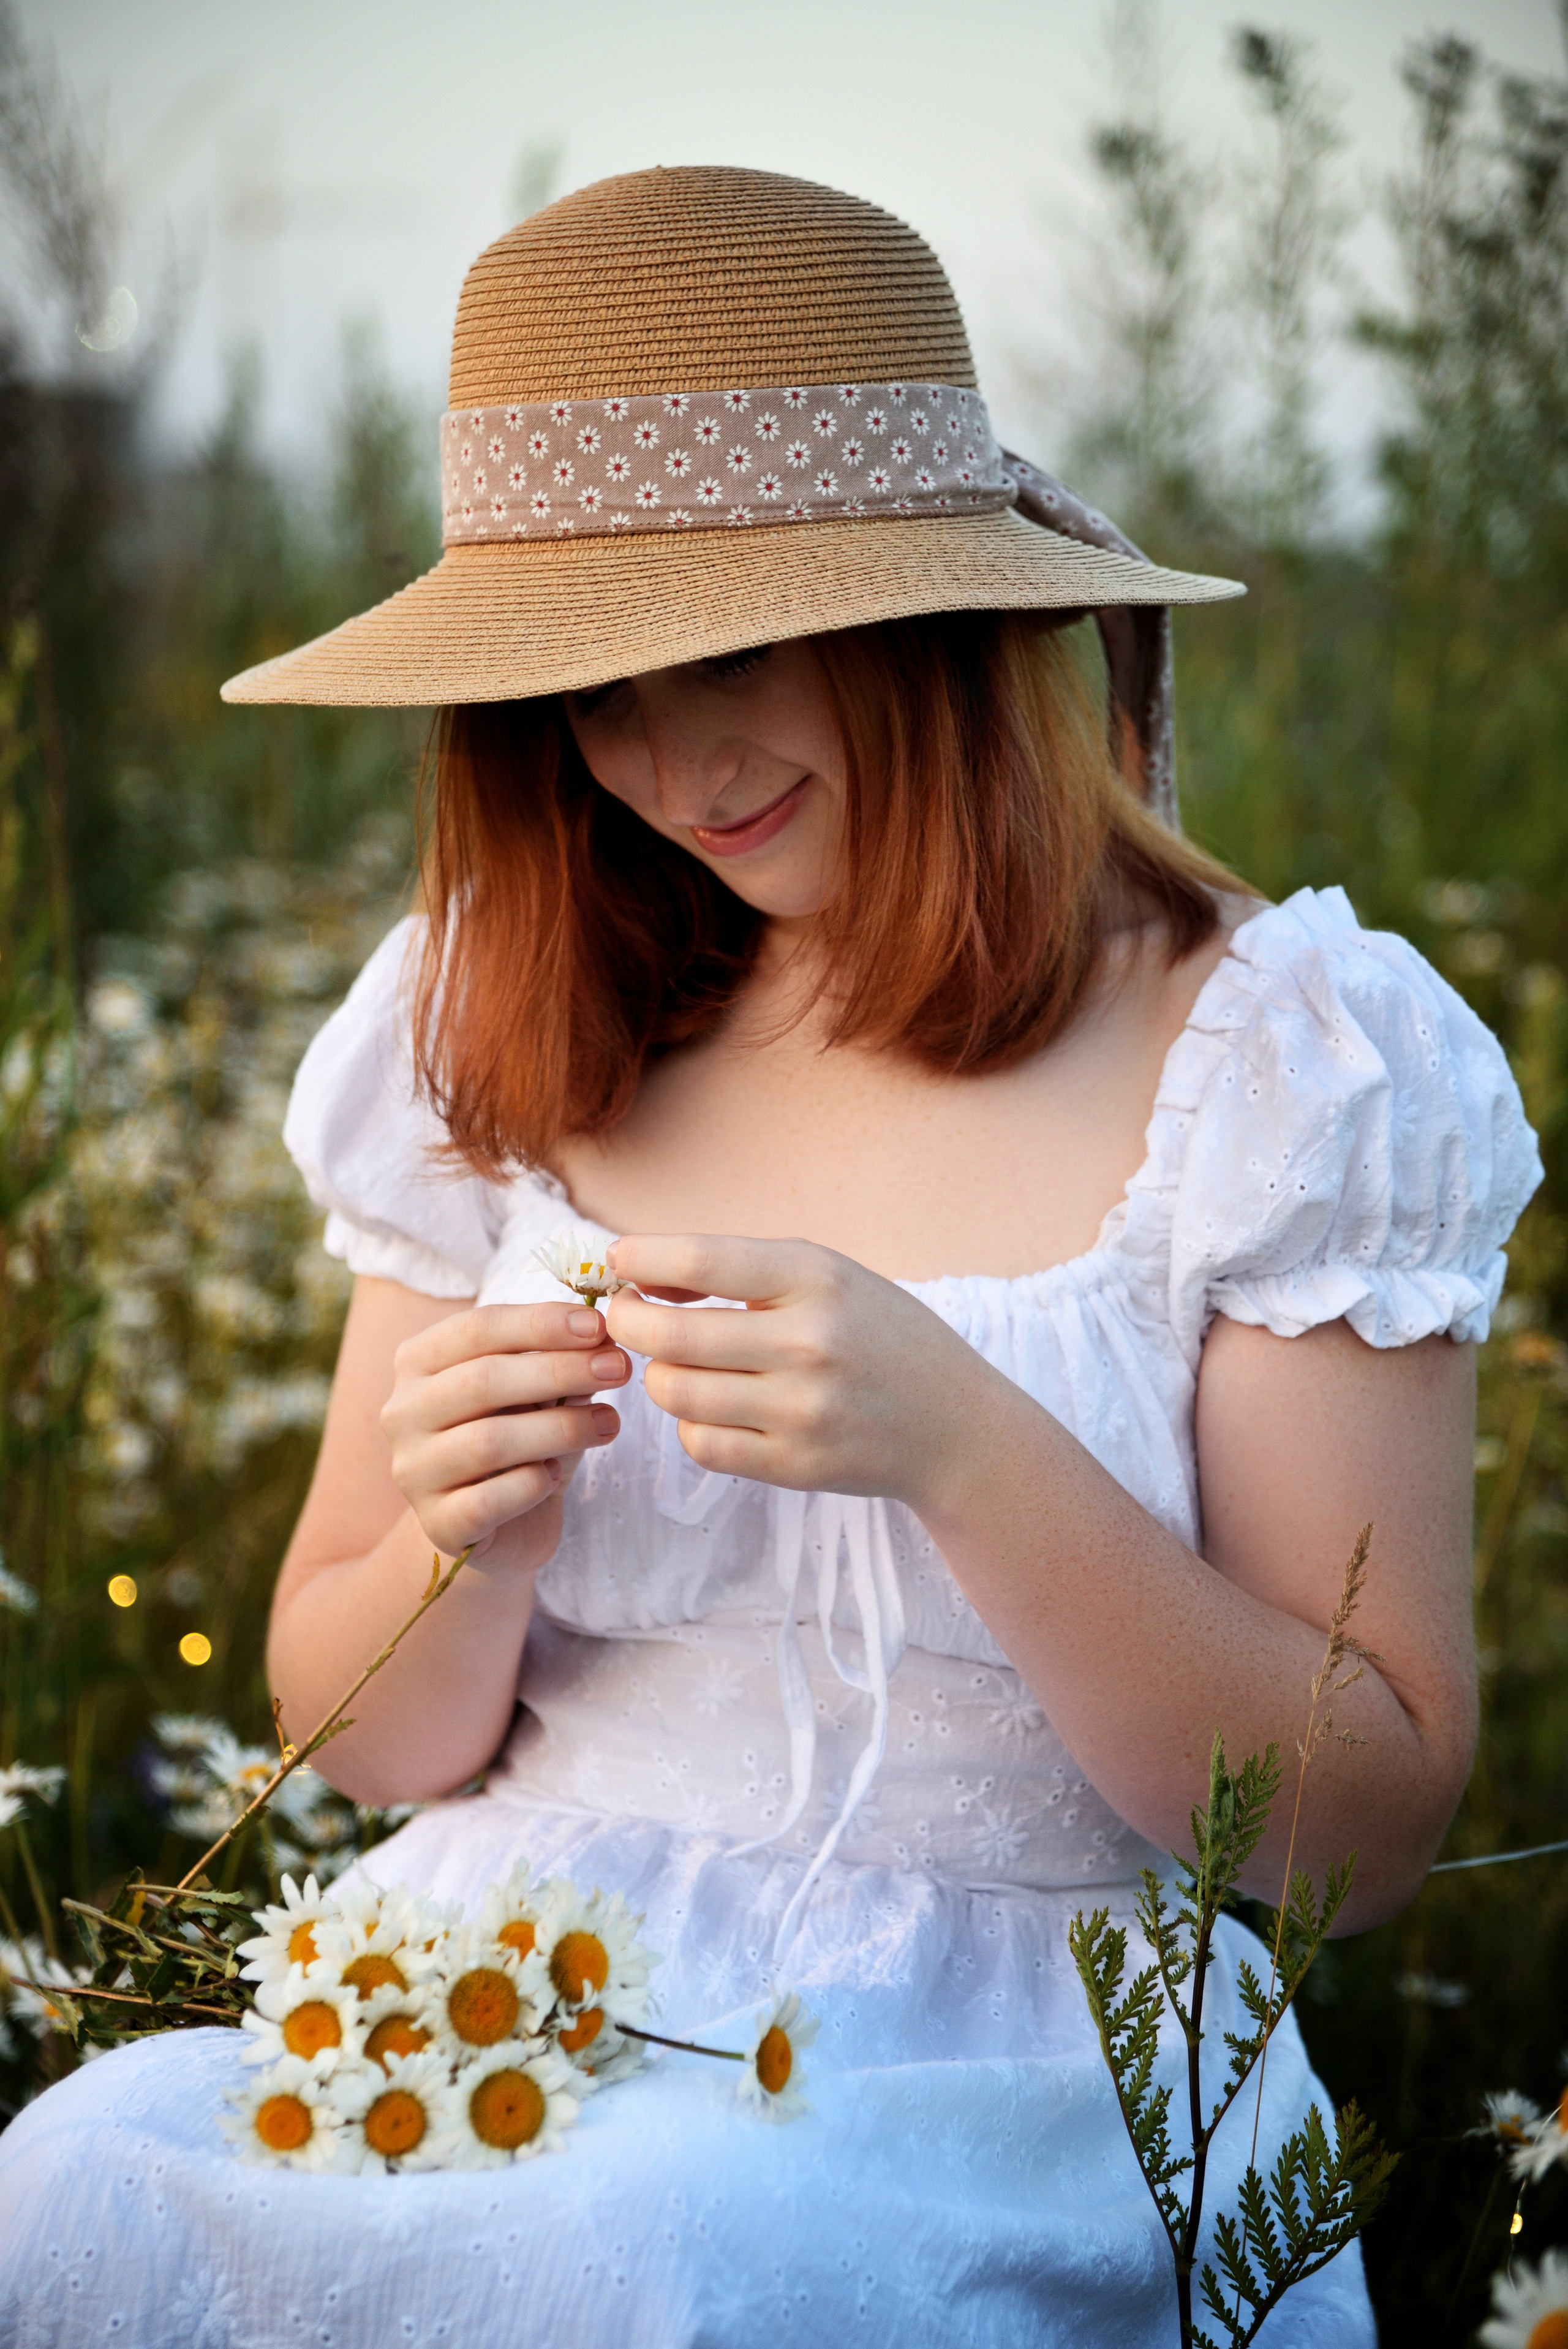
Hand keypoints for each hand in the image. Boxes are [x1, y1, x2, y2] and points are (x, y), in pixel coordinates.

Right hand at [379, 1303, 628, 1565]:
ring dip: (560, 1427)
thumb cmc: (520, 1441)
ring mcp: (412, 1471)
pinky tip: (556, 1475)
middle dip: (560, 1370)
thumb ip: (558, 1362)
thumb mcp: (539, 1392)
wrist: (502, 1525)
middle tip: (618, 1369)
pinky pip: (488, 1501)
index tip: (599, 1325)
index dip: (540, 1323)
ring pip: (488, 1441)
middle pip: (483, 1380)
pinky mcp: (435, 1524)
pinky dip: (531, 1485)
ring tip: (608, 1423)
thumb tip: (602, 1341)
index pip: (478, 1328)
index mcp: (419, 1362)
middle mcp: (403, 1412)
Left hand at [604, 1236, 986, 1510]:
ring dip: (662, 1377)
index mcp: (817, 1280)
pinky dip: (693, 1425)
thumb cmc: (881, 1337)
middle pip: (670, 1336)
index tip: (616, 1260)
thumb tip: (644, 1273)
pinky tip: (716, 1409)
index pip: (701, 1261)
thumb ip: (743, 1272)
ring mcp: (803, 1410)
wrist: (954, 1425)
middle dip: (627, 1323)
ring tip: (682, 1364)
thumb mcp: (830, 1278)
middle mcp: (810, 1343)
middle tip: (624, 1318)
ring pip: (676, 1393)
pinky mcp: (796, 1465)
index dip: (640, 1259)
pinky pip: (701, 1445)